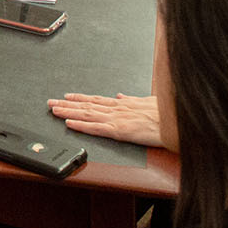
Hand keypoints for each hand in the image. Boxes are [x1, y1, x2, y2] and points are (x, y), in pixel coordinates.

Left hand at [48, 93, 162, 147]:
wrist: (177, 120)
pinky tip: (69, 123)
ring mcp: (117, 119)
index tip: (67, 96)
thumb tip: (121, 96)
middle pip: (87, 106)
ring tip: (54, 110)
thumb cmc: (167, 113)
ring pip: (87, 114)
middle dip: (67, 104)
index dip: (80, 98)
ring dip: (68, 111)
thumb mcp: (148, 102)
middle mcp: (117, 109)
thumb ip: (133, 100)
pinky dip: (81, 125)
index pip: (96, 100)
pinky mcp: (120, 131)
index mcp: (123, 104)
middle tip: (50, 102)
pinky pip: (96, 128)